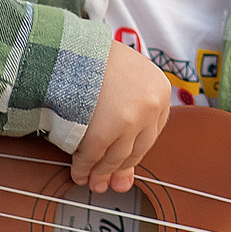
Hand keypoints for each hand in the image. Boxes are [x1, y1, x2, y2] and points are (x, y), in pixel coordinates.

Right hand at [69, 41, 172, 192]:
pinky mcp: (105, 131)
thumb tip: (133, 146)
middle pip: (137, 148)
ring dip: (103, 173)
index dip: (135, 151)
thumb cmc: (94, 58)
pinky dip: (85, 168)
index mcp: (161, 91)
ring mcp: (130, 120)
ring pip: (117, 156)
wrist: (69, 46)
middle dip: (120, 169)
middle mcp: (151, 106)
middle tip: (110, 185)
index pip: (151, 132)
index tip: (126, 166)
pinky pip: (93, 155)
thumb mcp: (127, 74)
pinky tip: (79, 174)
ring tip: (93, 184)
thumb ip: (134, 103)